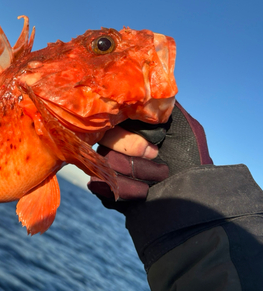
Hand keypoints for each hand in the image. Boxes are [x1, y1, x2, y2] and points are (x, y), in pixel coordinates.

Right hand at [88, 102, 212, 207]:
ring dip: (136, 172)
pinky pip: (98, 182)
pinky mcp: (105, 187)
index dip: (128, 126)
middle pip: (104, 137)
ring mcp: (109, 164)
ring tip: (157, 182)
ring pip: (103, 159)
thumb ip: (161, 103)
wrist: (191, 205)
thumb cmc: (192, 162)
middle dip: (133, 150)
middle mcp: (118, 142)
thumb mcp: (183, 125)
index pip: (112, 113)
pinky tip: (143, 194)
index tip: (153, 138)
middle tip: (158, 158)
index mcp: (133, 125)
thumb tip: (138, 86)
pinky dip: (125, 189)